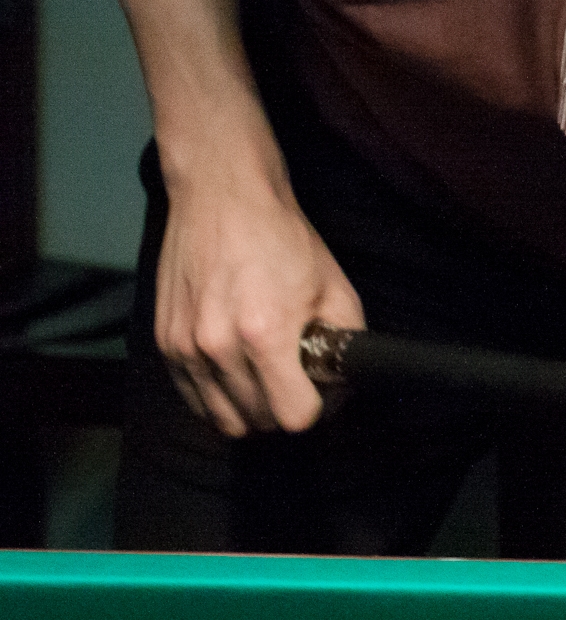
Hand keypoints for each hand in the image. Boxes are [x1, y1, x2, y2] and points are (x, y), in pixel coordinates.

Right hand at [153, 168, 362, 436]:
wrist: (223, 198)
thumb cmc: (281, 238)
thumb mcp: (335, 287)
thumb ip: (346, 342)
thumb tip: (344, 381)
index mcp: (264, 335)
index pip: (293, 417)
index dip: (317, 409)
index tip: (321, 392)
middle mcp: (218, 347)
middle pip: (259, 421)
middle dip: (286, 407)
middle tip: (298, 380)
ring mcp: (184, 348)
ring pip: (223, 419)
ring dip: (251, 409)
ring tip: (268, 377)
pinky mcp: (165, 343)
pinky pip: (194, 400)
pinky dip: (219, 398)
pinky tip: (238, 372)